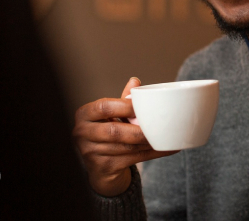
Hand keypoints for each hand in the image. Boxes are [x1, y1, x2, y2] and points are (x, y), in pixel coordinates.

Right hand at [72, 77, 177, 196]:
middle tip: (159, 126)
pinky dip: (152, 153)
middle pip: (114, 131)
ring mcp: (90, 153)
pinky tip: (166, 148)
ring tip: (166, 136)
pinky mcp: (103, 167)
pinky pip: (132, 159)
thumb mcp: (112, 115)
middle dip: (139, 130)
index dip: (125, 106)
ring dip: (148, 142)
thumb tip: (134, 81)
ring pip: (125, 147)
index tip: (144, 106)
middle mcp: (82, 133)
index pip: (104, 107)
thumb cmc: (108, 133)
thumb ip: (122, 100)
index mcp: (84, 114)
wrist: (101, 167)